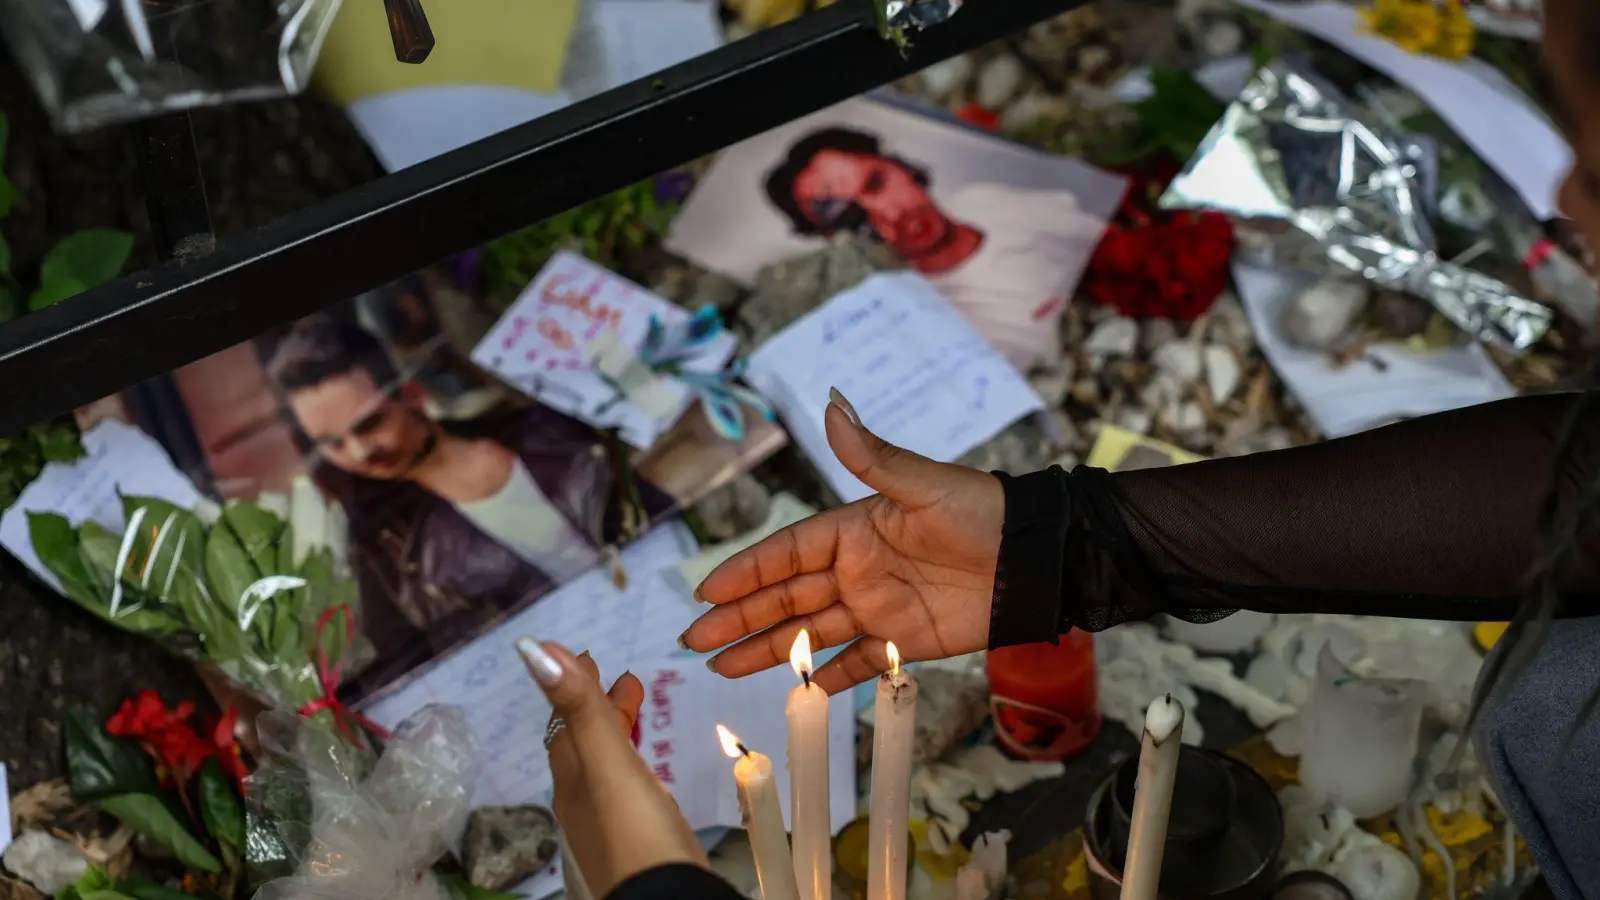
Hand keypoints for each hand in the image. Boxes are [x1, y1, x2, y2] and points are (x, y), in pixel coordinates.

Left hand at [518, 640, 707, 897]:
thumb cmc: (636, 830)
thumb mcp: (608, 761)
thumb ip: (578, 707)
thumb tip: (530, 647)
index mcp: (572, 775)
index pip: (565, 719)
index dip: (574, 684)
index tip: (588, 653)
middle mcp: (582, 797)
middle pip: (583, 739)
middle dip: (597, 703)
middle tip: (620, 675)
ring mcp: (607, 820)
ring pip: (603, 763)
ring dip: (615, 729)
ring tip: (635, 707)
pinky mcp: (634, 837)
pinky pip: (623, 785)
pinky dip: (630, 760)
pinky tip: (645, 769)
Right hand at [682, 388, 1003, 693]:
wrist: (1037, 560)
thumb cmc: (983, 511)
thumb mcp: (924, 484)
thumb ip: (872, 456)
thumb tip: (832, 405)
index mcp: (853, 529)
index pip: (785, 553)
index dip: (745, 572)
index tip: (706, 590)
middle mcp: (856, 570)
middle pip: (785, 598)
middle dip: (738, 618)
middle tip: (693, 639)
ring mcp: (877, 608)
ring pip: (809, 634)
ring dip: (766, 650)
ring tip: (720, 666)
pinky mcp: (903, 641)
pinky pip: (856, 663)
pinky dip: (827, 678)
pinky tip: (795, 692)